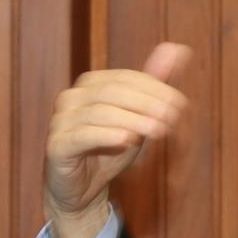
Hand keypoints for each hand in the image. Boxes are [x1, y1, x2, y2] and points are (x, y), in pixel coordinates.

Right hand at [44, 42, 191, 237]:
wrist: (82, 189)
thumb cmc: (110, 149)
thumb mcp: (138, 117)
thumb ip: (153, 85)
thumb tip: (177, 49)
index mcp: (90, 85)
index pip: (126, 78)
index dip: (155, 89)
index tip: (180, 104)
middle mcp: (72, 97)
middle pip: (113, 91)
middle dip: (147, 103)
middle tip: (172, 118)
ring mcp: (60, 120)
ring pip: (100, 112)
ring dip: (134, 120)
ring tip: (159, 131)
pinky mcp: (56, 145)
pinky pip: (82, 135)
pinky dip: (107, 135)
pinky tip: (128, 139)